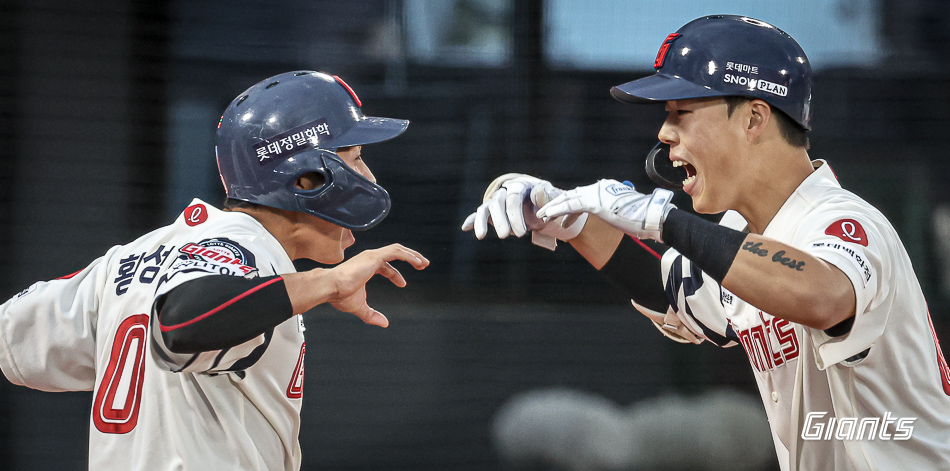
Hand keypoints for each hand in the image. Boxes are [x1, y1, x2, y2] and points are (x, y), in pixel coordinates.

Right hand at [323, 244, 428, 326]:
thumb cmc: (339, 295)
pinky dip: (408, 255)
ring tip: (424, 263)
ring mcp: (372, 255)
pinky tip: (418, 262)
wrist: (330, 287)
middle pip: (394, 253)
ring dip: (412, 254)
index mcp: (365, 266)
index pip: (384, 266)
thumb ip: (371, 315)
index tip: (403, 284)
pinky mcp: (374, 256)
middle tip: (423, 265)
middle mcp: (369, 258)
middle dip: (409, 258)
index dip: (395, 274)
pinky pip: (396, 252)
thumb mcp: (359, 307)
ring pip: (397, 249)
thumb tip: (385, 324)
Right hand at [461, 173, 587, 249]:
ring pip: (486, 208)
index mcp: (520, 186)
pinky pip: (480, 214)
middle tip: (506, 236)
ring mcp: (497, 201)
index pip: (514, 198)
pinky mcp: (491, 211)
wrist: (545, 207)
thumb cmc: (550, 204)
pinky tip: (465, 228)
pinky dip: (472, 220)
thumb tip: (537, 190)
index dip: (515, 215)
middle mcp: (505, 191)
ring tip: (481, 236)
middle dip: (500, 220)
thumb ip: (546, 197)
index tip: (522, 233)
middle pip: (498, 203)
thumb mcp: (553, 200)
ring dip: (482, 222)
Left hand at [537, 179, 674, 241]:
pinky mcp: (594, 203)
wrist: (652, 218)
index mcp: (608, 188)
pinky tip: (548, 215)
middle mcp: (601, 187)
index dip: (570, 205)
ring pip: (569, 199)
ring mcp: (597, 193)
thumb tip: (613, 215)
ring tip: (541, 214)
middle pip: (574, 195)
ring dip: (553, 207)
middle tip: (545, 212)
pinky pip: (570, 206)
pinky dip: (557, 210)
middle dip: (558, 204)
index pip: (584, 196)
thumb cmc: (643, 219)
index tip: (561, 215)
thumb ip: (614, 211)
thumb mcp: (626, 213)